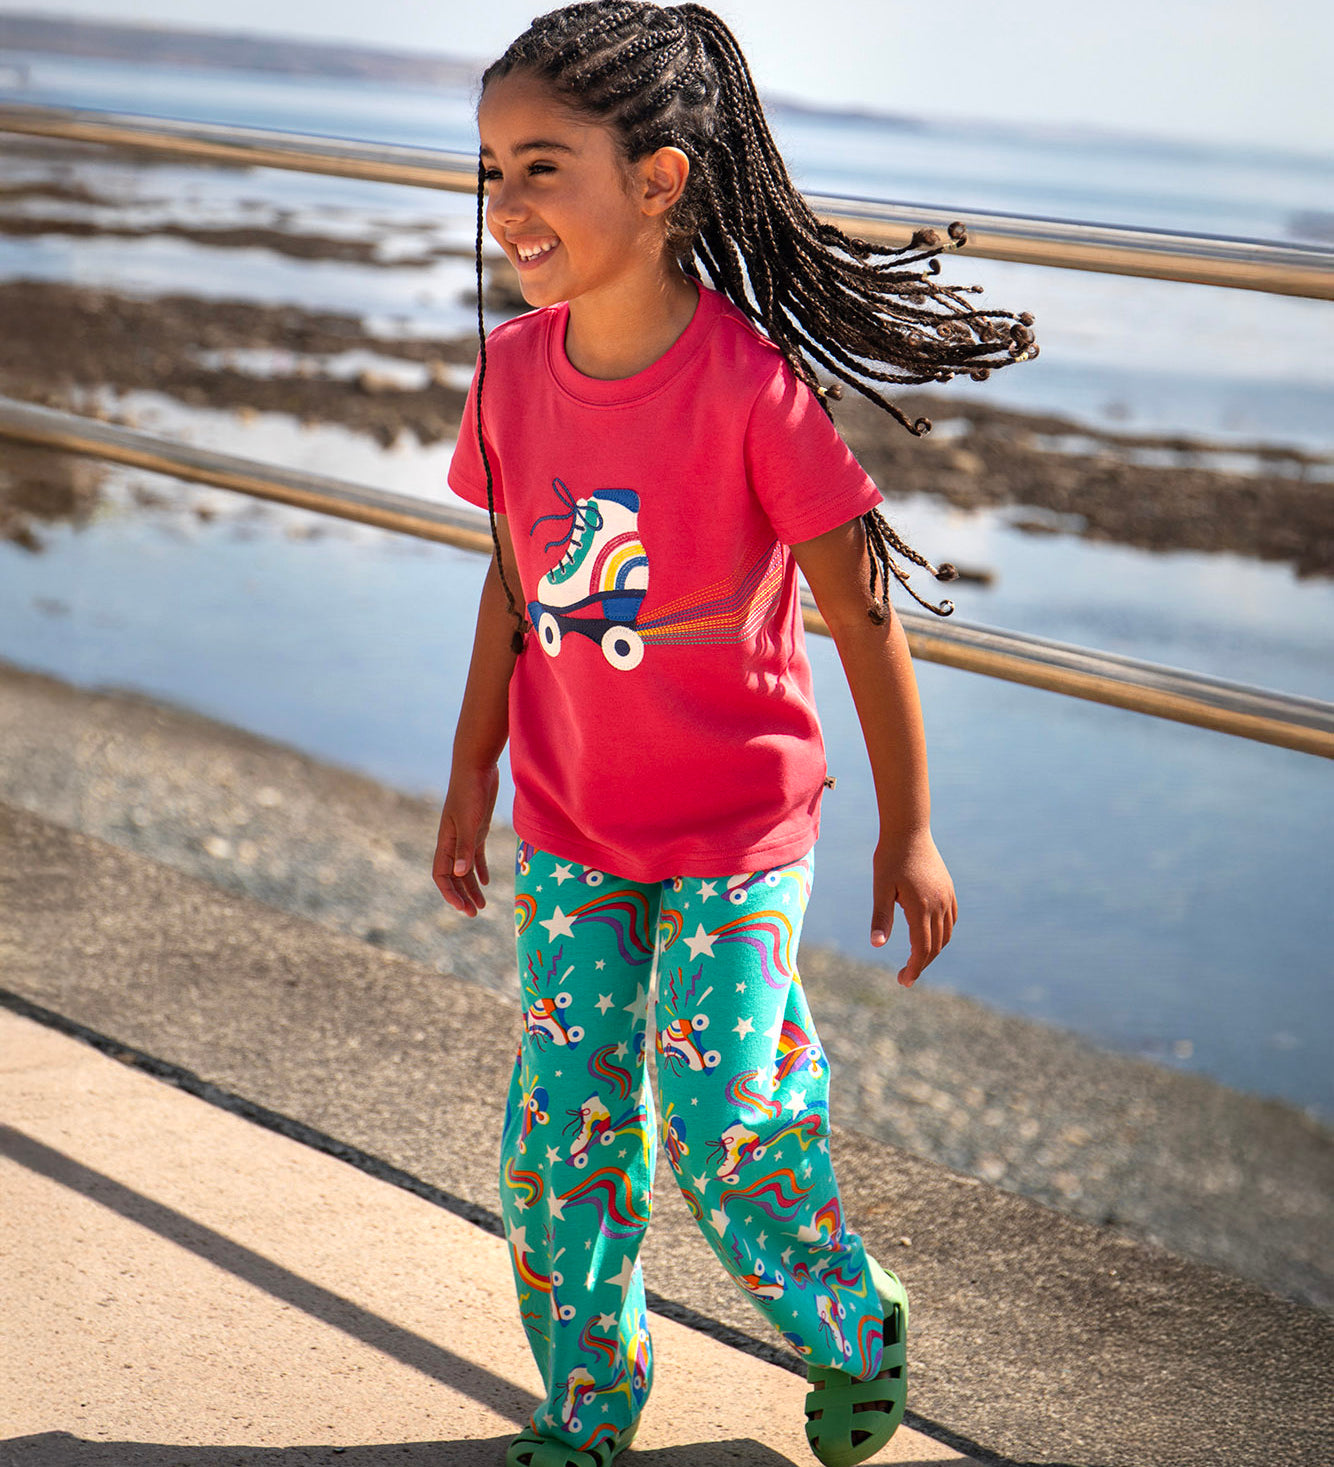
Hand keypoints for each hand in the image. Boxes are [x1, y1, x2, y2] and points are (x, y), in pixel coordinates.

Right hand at [433, 763, 498, 916]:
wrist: (477, 765)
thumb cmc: (471, 791)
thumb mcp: (470, 821)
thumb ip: (465, 847)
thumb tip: (459, 874)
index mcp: (445, 841)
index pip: (441, 874)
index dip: (449, 893)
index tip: (461, 909)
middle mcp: (452, 840)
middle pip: (453, 876)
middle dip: (462, 895)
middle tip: (474, 914)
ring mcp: (464, 834)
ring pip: (465, 868)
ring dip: (471, 887)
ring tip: (482, 906)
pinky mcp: (476, 827)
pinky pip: (475, 855)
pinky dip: (479, 869)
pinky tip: (486, 882)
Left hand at [870, 830, 956, 986]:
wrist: (909, 830)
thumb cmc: (890, 858)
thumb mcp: (880, 888)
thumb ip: (881, 917)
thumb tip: (877, 945)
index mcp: (921, 907)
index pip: (922, 948)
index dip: (914, 968)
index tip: (904, 981)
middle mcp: (939, 905)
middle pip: (936, 946)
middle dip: (922, 964)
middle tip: (905, 976)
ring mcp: (947, 897)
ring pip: (946, 934)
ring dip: (933, 951)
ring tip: (916, 959)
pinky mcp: (949, 890)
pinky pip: (951, 920)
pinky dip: (942, 934)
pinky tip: (930, 937)